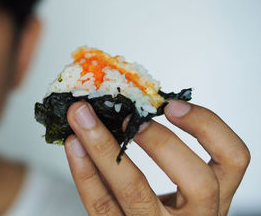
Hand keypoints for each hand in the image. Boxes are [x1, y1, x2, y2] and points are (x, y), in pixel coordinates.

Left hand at [64, 100, 249, 214]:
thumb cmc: (163, 212)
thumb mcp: (180, 187)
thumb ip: (171, 155)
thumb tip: (131, 104)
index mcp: (213, 197)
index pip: (234, 159)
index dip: (207, 126)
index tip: (172, 105)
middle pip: (196, 181)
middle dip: (160, 141)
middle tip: (128, 115)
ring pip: (136, 191)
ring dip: (104, 147)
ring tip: (83, 119)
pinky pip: (102, 205)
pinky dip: (84, 172)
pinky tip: (74, 146)